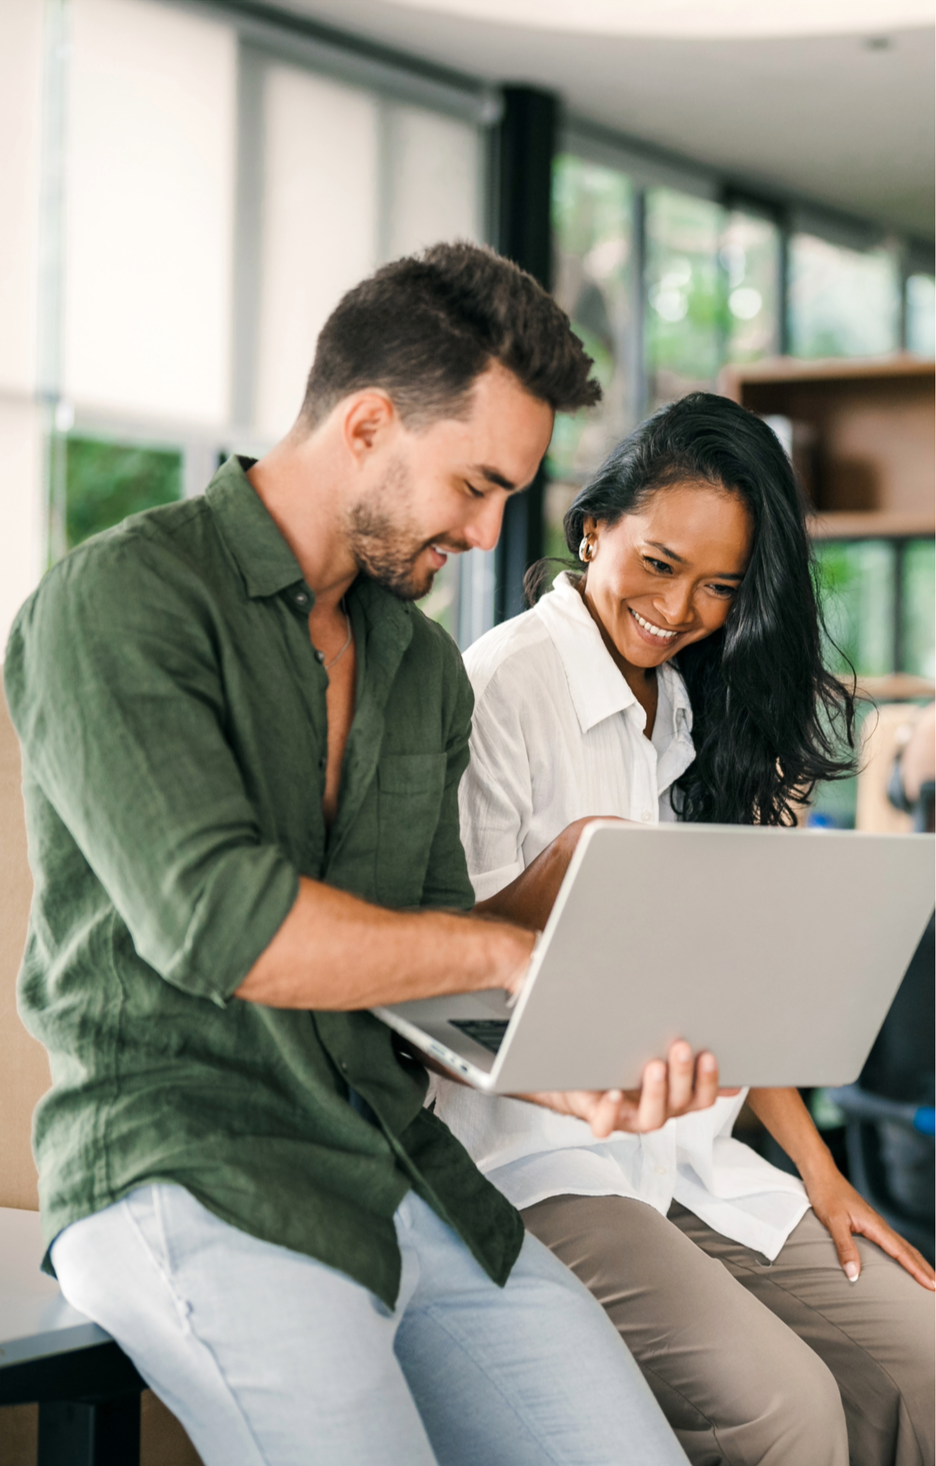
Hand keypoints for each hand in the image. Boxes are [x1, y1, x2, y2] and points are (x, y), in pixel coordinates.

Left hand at [520, 1040, 732, 1138]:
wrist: (577, 1078)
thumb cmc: (621, 1064)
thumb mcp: (653, 1053)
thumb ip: (685, 1057)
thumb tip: (725, 1063)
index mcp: (674, 1098)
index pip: (702, 1097)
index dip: (708, 1079)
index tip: (709, 1054)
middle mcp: (657, 1111)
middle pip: (679, 1103)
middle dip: (682, 1074)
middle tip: (680, 1046)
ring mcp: (629, 1118)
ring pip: (651, 1119)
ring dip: (656, 1093)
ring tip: (654, 1066)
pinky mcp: (600, 1119)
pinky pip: (606, 1124)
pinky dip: (610, 1111)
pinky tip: (613, 1093)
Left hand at [804, 1164, 935, 1289]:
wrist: (822, 1176)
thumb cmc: (827, 1195)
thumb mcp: (834, 1222)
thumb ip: (845, 1248)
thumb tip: (854, 1274)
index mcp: (875, 1225)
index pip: (901, 1252)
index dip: (917, 1270)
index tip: (931, 1284)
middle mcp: (879, 1224)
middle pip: (907, 1249)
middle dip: (923, 1268)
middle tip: (935, 1286)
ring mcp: (875, 1223)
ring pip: (901, 1245)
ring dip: (915, 1261)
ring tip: (925, 1276)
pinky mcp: (868, 1223)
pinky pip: (891, 1242)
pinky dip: (902, 1253)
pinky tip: (900, 1258)